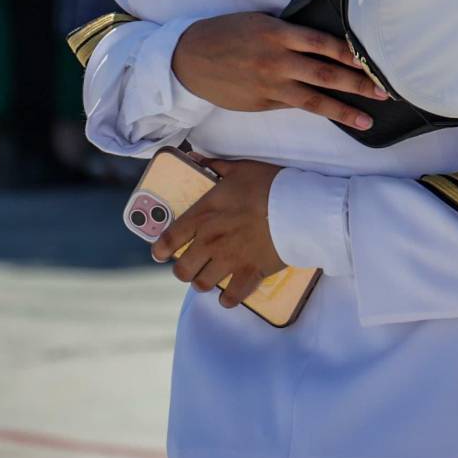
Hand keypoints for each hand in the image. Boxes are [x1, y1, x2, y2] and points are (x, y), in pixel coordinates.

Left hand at [152, 159, 285, 306]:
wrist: (298, 207)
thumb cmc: (269, 185)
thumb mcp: (240, 168)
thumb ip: (215, 167)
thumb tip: (197, 158)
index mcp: (203, 215)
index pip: (169, 239)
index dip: (160, 250)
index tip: (160, 254)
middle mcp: (210, 241)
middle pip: (182, 270)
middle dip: (184, 270)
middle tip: (191, 266)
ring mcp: (229, 260)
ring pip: (202, 285)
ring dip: (203, 283)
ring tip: (210, 277)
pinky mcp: (250, 274)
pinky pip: (231, 297)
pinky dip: (228, 299)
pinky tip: (229, 296)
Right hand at [171, 12, 385, 129]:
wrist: (189, 59)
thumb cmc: (226, 34)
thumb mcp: (257, 23)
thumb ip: (287, 33)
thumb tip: (319, 41)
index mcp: (277, 34)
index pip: (323, 43)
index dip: (350, 53)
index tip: (373, 61)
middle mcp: (277, 61)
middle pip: (327, 73)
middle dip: (358, 83)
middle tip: (384, 91)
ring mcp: (271, 85)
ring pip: (315, 99)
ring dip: (344, 110)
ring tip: (367, 119)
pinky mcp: (263, 103)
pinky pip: (296, 107)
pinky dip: (318, 111)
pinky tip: (336, 116)